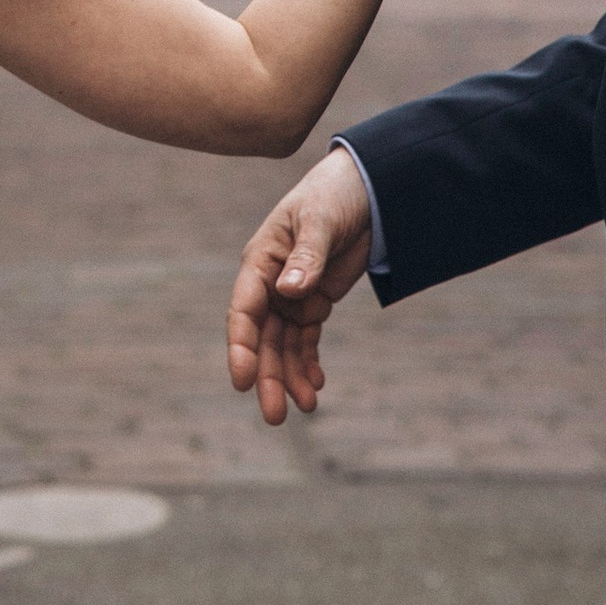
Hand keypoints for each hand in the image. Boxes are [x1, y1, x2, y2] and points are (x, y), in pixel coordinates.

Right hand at [226, 146, 375, 425]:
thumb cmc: (332, 196)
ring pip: (283, 345)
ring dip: (290, 376)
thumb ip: (306, 257)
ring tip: (305, 407)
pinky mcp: (315, 301)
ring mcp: (291, 295)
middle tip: (276, 416)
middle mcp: (270, 283)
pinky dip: (309, 363)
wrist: (365, 188)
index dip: (240, 347)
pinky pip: (306, 339)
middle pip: (261, 338)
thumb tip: (288, 292)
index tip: (242, 380)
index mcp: (260, 261)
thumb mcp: (320, 222)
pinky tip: (317, 386)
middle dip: (267, 376)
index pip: (243, 311)